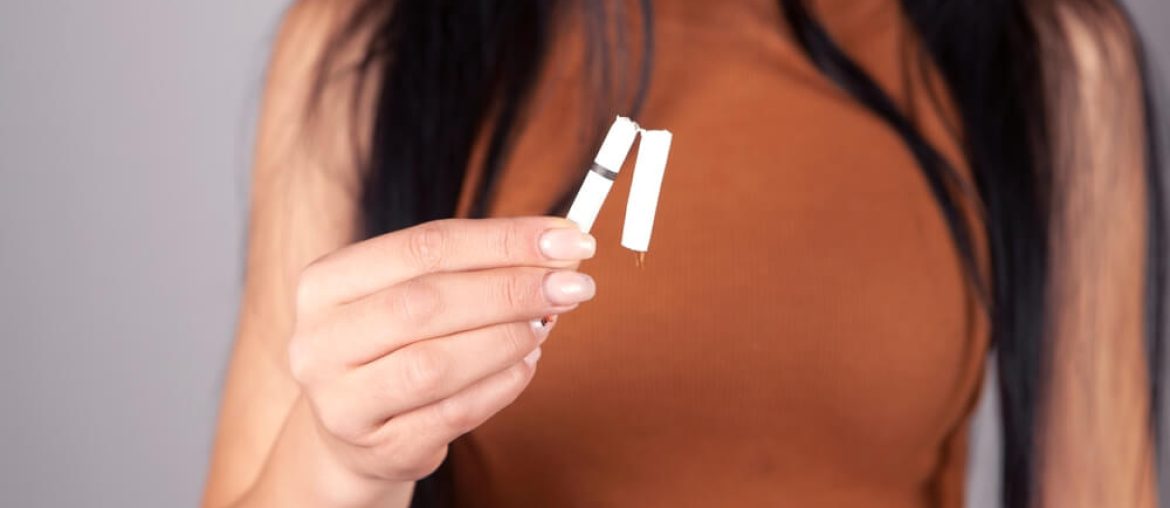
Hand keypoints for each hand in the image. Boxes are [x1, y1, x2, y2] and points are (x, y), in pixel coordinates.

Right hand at [287, 217, 595, 485]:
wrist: (357, 429)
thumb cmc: (398, 344)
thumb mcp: (419, 293)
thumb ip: (480, 266)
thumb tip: (563, 246)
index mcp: (327, 283)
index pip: (425, 245)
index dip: (503, 239)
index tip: (567, 237)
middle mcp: (321, 341)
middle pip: (428, 302)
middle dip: (512, 289)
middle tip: (574, 285)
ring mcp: (341, 401)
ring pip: (435, 363)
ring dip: (507, 338)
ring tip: (548, 324)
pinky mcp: (378, 448)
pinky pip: (452, 415)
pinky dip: (501, 385)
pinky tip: (527, 364)